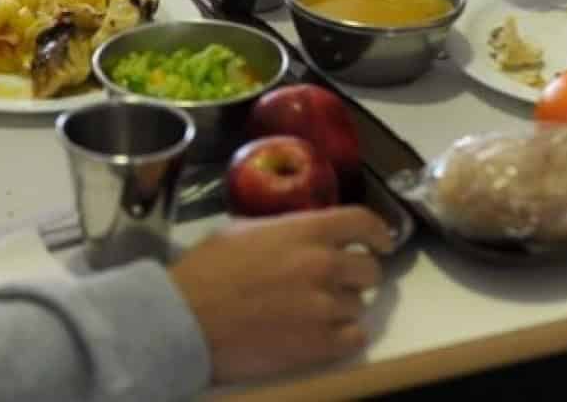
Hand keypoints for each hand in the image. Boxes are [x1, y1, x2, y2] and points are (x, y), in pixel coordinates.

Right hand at [170, 207, 392, 383]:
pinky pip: (355, 338)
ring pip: (359, 306)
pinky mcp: (320, 345)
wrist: (185, 319)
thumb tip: (302, 237)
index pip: (362, 223)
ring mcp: (325, 308)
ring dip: (341, 307)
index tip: (381, 242)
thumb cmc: (205, 270)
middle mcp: (323, 266)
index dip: (377, 232)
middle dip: (356, 275)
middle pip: (369, 270)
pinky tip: (321, 333)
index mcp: (304, 231)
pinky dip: (343, 336)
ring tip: (312, 312)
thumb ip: (284, 231)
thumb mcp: (243, 231)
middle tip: (335, 283)